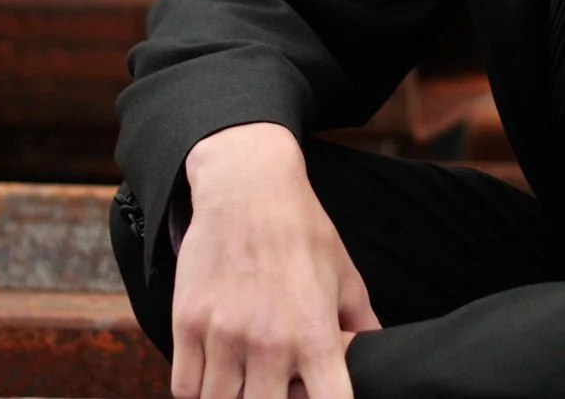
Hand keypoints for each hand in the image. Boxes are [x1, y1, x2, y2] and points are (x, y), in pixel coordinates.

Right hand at [170, 123, 380, 398]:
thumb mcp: (345, 276)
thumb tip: (379, 358)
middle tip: (275, 386)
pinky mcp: (188, 323)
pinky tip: (213, 373)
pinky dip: (197, 389)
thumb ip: (362, 325)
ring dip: (231, 398)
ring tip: (244, 378)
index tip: (316, 396)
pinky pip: (185, 388)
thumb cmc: (303, 230)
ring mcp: (224, 335)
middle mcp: (269, 342)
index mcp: (315, 334)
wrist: (249, 187)